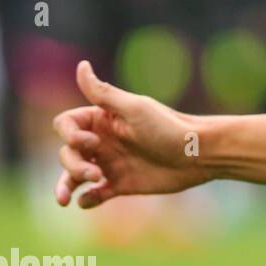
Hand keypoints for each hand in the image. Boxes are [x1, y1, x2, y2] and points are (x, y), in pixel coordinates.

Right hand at [52, 60, 209, 208]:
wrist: (199, 154)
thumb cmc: (169, 127)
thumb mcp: (135, 109)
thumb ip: (103, 93)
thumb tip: (82, 64)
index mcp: (102, 120)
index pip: (66, 125)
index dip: (70, 135)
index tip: (92, 143)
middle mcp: (102, 141)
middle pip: (67, 152)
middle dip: (72, 164)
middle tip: (95, 173)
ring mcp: (110, 163)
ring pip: (73, 175)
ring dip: (66, 185)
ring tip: (66, 199)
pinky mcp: (120, 184)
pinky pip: (93, 194)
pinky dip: (85, 199)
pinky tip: (87, 200)